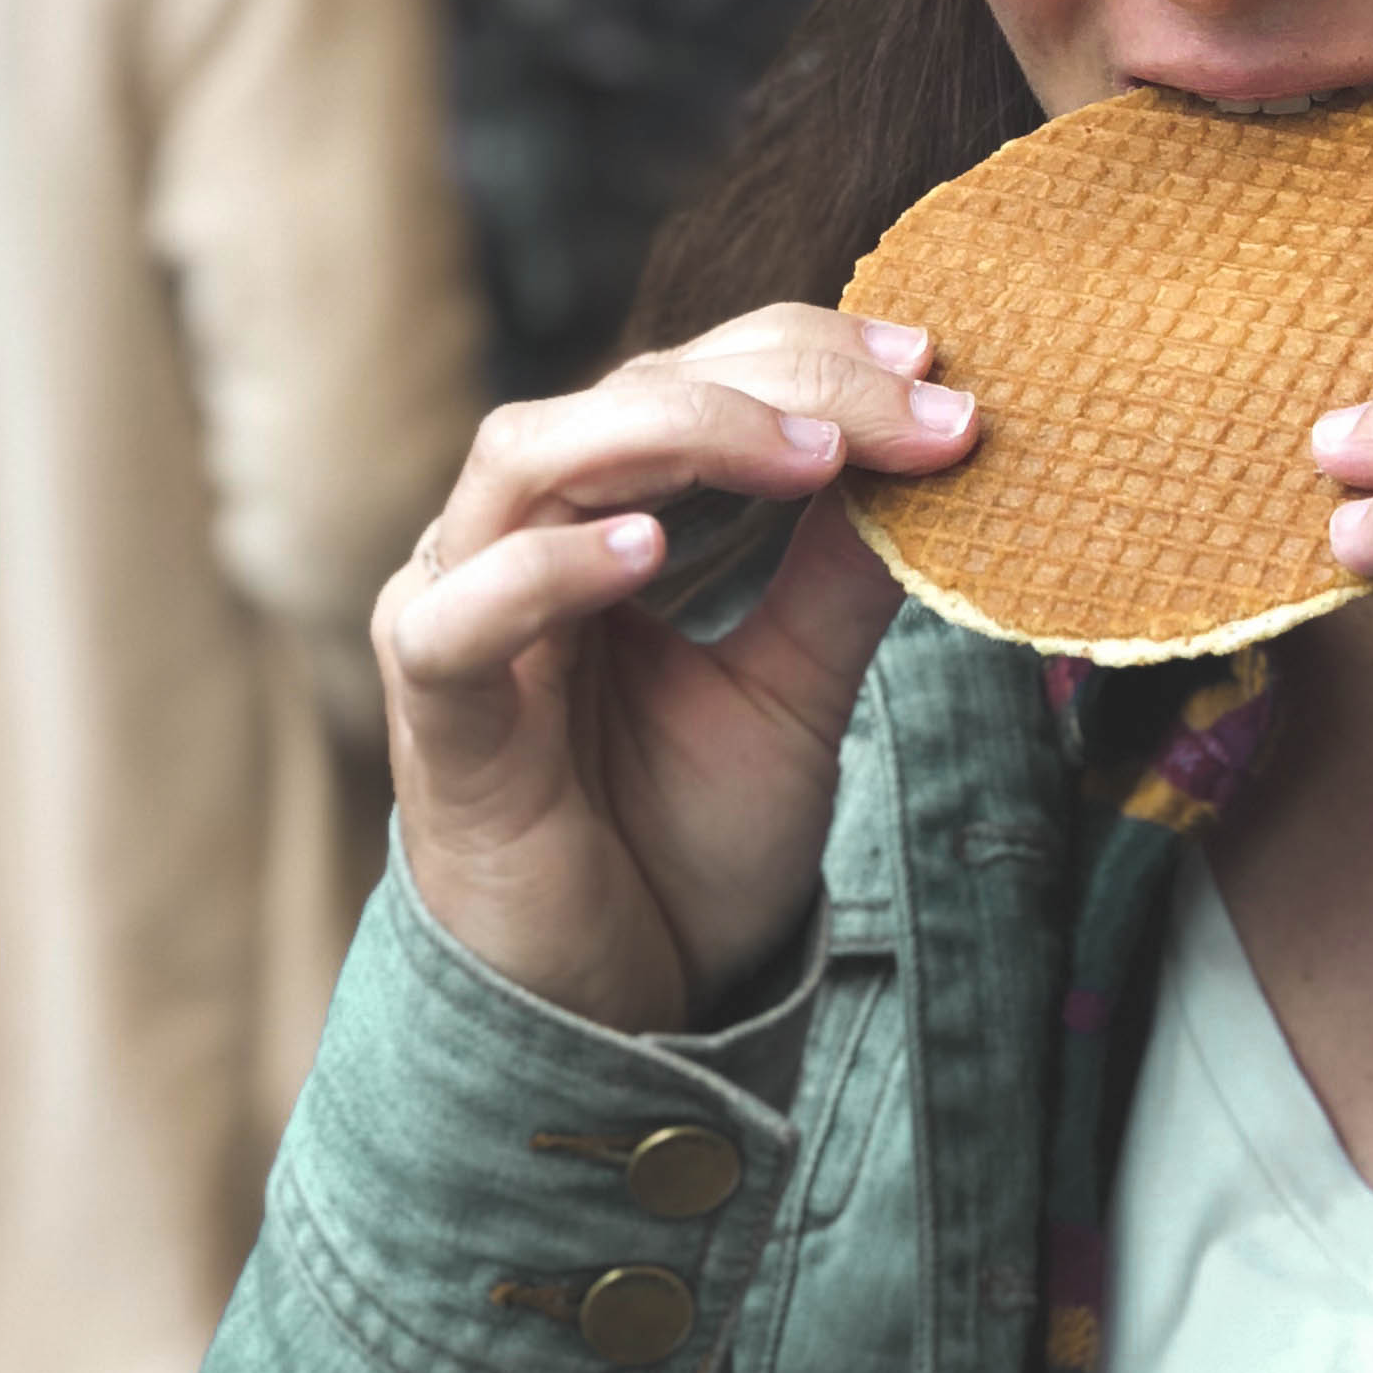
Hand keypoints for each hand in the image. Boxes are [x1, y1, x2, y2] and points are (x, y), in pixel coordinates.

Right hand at [375, 308, 977, 1030]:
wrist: (617, 1016)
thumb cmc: (680, 846)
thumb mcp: (794, 694)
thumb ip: (839, 580)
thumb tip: (931, 457)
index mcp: (594, 518)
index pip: (689, 379)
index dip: (809, 357)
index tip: (939, 371)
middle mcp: (513, 541)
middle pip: (623, 392)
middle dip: (778, 383)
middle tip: (909, 408)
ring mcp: (457, 615)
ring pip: (527, 456)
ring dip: (679, 434)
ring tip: (809, 456)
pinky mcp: (434, 716)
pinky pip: (460, 618)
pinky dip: (546, 571)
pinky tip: (648, 547)